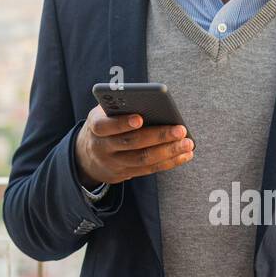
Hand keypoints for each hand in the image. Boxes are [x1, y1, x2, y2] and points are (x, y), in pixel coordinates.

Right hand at [74, 104, 193, 187]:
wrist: (87, 156)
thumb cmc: (105, 124)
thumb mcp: (104, 112)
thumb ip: (120, 107)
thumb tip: (151, 102)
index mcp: (95, 127)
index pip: (105, 126)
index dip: (121, 123)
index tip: (140, 118)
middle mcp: (102, 147)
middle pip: (131, 143)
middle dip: (158, 136)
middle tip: (180, 130)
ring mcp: (114, 163)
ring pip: (143, 159)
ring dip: (168, 152)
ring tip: (188, 144)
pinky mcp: (125, 174)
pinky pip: (149, 169)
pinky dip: (169, 162)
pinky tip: (184, 155)